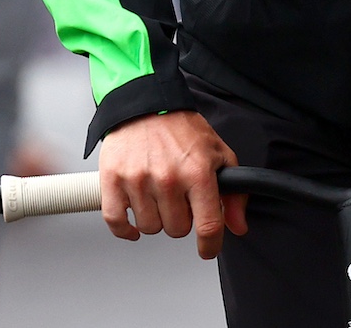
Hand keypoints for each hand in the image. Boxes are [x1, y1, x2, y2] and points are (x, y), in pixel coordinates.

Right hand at [98, 111, 248, 259]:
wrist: (144, 102)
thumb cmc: (181, 127)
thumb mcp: (218, 153)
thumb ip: (233, 193)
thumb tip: (237, 225)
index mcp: (197, 172)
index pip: (208, 226)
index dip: (210, 246)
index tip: (207, 249)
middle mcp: (168, 178)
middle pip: (176, 230)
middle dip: (180, 219)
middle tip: (177, 199)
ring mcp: (138, 179)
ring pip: (150, 227)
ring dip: (155, 218)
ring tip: (156, 195)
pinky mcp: (113, 179)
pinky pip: (116, 221)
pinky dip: (125, 228)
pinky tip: (133, 221)